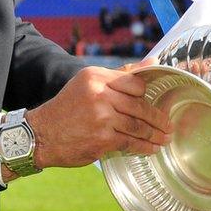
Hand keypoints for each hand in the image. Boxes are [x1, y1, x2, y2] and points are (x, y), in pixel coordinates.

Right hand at [26, 57, 170, 169]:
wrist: (41, 134)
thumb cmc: (67, 108)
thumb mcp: (87, 84)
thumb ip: (119, 75)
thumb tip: (153, 62)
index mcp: (96, 77)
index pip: (135, 83)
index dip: (147, 95)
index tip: (156, 102)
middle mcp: (99, 94)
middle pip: (140, 106)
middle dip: (158, 118)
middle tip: (168, 125)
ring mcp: (101, 117)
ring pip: (138, 126)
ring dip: (154, 135)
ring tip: (163, 138)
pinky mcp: (102, 139)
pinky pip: (130, 142)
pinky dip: (143, 147)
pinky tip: (151, 148)